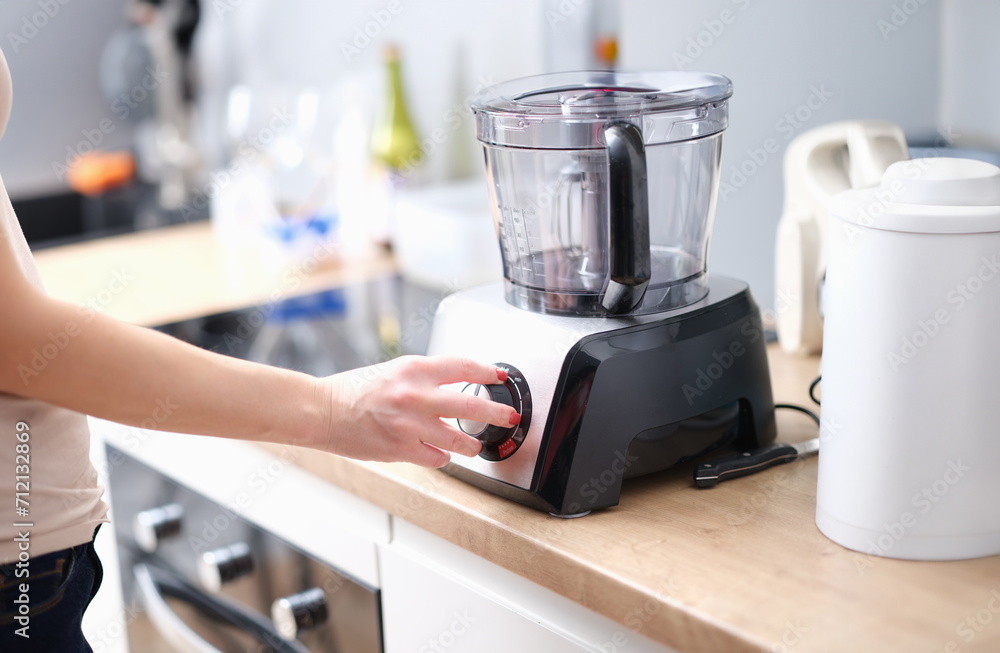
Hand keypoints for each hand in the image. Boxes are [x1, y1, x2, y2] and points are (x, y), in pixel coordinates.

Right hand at [316, 356, 518, 467]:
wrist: (323, 411)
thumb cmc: (355, 390)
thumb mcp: (394, 371)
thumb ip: (425, 378)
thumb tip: (455, 385)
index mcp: (414, 369)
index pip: (463, 366)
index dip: (488, 371)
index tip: (500, 377)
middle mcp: (415, 395)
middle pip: (472, 405)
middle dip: (498, 413)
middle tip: (510, 417)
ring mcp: (410, 425)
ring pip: (459, 440)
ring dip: (471, 445)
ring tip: (473, 445)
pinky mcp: (402, 450)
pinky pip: (437, 458)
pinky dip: (442, 457)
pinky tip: (438, 452)